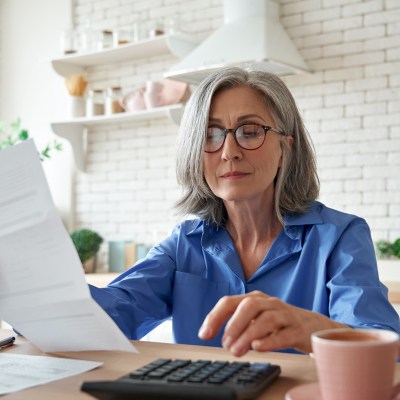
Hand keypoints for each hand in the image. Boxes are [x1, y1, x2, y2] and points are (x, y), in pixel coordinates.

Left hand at [198, 290, 345, 355]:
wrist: (312, 325)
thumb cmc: (278, 323)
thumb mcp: (256, 319)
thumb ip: (239, 325)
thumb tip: (221, 338)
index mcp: (254, 299)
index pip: (230, 302)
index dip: (215, 317)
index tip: (204, 335)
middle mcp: (269, 303)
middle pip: (249, 305)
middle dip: (234, 324)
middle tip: (225, 344)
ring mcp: (285, 314)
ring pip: (266, 319)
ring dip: (248, 335)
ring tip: (237, 351)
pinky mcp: (298, 330)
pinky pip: (284, 334)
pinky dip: (270, 340)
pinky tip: (258, 347)